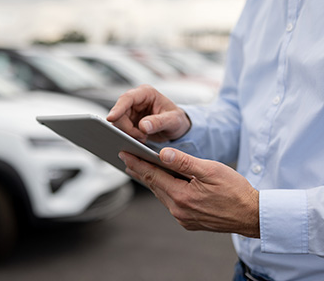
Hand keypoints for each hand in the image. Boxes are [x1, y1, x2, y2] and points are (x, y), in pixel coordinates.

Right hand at [106, 84, 190, 143]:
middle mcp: (136, 100)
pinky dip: (128, 136)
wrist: (177, 127)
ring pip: (118, 122)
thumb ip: (159, 122)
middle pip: (120, 113)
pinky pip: (121, 129)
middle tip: (141, 137)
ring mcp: (131, 111)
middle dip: (127, 128)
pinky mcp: (128, 121)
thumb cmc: (177, 120)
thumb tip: (143, 126)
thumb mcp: (173, 121)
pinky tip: (139, 139)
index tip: (110, 118)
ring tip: (143, 138)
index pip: (127, 98)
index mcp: (146, 93)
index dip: (117, 108)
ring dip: (128, 133)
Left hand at [118, 147, 259, 237]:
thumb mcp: (211, 170)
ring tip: (139, 168)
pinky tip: (162, 183)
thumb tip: (162, 154)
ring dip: (151, 181)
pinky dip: (164, 190)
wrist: (252, 215)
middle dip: (139, 171)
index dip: (137, 163)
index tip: (124, 153)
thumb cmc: (235, 191)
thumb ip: (184, 162)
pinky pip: (171, 203)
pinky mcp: (189, 222)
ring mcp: (183, 218)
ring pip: (161, 195)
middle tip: (126, 158)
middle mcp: (179, 210)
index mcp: (182, 196)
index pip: (152, 176)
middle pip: (153, 186)